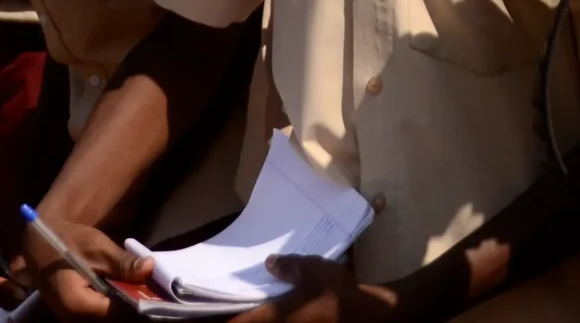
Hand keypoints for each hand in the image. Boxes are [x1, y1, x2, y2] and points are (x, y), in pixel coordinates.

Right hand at [21, 217, 148, 320]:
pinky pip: (102, 313)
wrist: (39, 243)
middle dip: (136, 306)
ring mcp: (73, 318)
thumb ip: (122, 263)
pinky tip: (131, 292)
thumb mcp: (96, 246)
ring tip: (146, 290)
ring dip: (127, 306)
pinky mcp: (77, 314)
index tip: (160, 295)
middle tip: (157, 291)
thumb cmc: (66, 240)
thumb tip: (150, 268)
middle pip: (113, 319)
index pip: (116, 313)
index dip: (139, 305)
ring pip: (108, 317)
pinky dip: (117, 304)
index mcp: (76, 304)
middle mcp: (72, 318)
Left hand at [233, 256, 400, 321]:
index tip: (207, 312)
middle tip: (232, 307)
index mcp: (274, 317)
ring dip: (261, 317)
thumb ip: (290, 266)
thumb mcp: (315, 270)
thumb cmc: (338, 293)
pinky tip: (285, 309)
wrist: (372, 316)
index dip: (223, 318)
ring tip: (259, 306)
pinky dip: (281, 317)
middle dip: (240, 318)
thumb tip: (270, 263)